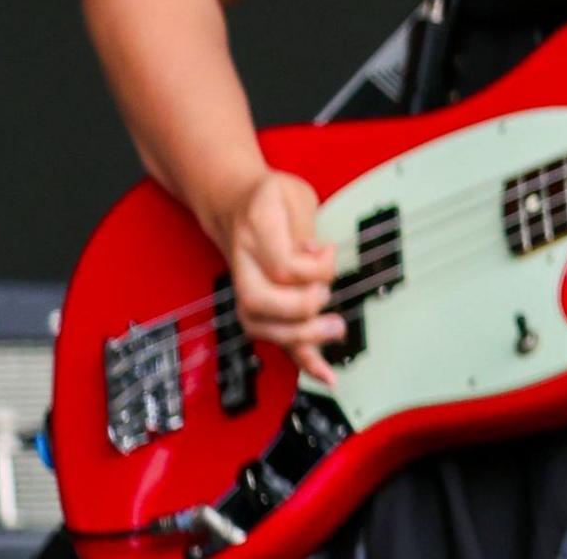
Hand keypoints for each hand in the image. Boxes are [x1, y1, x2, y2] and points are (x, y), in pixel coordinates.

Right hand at [199, 166, 340, 381]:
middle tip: (327, 296)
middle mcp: (244, 264)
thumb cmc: (269, 199)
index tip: (326, 250)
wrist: (232, 203)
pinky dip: (302, 359)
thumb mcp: (291, 194)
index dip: (311, 266)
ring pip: (261, 327)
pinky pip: (275, 337)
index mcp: (256, 231)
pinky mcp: (258, 306)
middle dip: (300, 308)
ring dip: (301, 336)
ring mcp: (246, 288)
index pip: (281, 264)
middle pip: (260, 302)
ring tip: (334, 329)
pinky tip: (326, 374)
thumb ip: (304, 224)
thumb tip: (318, 255)